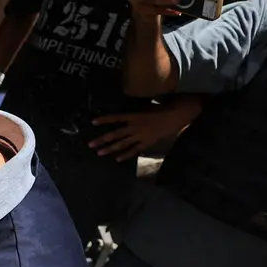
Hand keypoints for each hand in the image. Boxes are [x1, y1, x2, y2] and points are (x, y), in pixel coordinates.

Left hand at [89, 99, 203, 159]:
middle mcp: (136, 126)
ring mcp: (141, 136)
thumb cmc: (162, 108)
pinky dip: (126, 155)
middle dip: (102, 139)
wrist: (176, 116)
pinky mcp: (147, 142)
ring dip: (110, 148)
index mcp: (135, 115)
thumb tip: (124, 112)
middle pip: (116, 134)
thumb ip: (134, 112)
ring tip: (99, 152)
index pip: (117, 117)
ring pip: (123, 144)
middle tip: (90, 144)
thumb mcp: (146, 106)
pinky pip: (134, 150)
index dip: (105, 119)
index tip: (93, 122)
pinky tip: (117, 159)